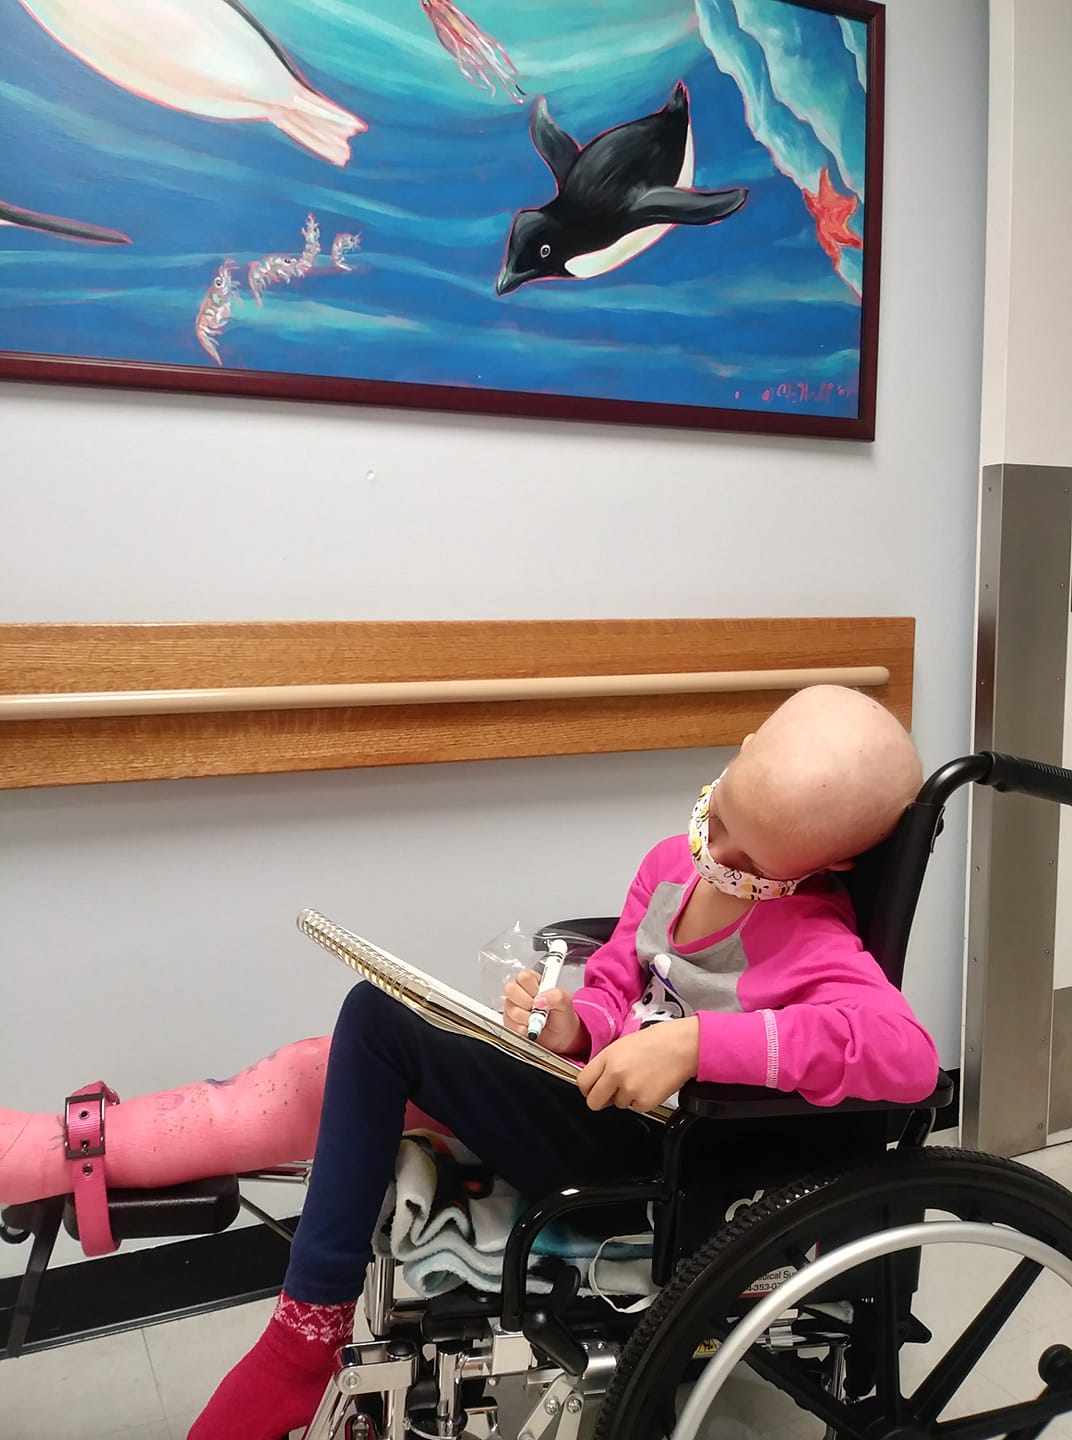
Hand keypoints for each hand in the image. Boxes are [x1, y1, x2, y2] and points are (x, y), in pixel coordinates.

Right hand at [503, 969, 584, 1054]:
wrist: (561, 1037)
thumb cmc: (561, 1016)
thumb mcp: (565, 1002)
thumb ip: (555, 996)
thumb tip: (539, 1000)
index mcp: (532, 981)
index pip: (523, 976)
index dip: (532, 987)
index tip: (540, 995)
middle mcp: (519, 992)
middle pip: (511, 989)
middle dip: (526, 1003)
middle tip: (538, 1009)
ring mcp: (512, 1007)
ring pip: (512, 1009)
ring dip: (528, 1018)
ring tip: (539, 1020)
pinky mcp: (509, 1022)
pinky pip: (511, 1025)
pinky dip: (524, 1029)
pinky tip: (532, 1028)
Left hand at [578, 1019, 699, 1112]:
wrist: (683, 1046)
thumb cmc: (658, 1041)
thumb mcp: (623, 1044)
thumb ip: (607, 1063)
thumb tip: (597, 1080)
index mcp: (608, 1057)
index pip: (583, 1082)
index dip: (588, 1088)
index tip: (593, 1089)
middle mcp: (615, 1074)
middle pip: (594, 1102)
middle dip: (601, 1100)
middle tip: (613, 1093)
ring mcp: (629, 1089)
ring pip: (618, 1104)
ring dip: (626, 1096)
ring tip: (642, 1078)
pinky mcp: (645, 1102)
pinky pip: (636, 1107)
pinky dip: (643, 1100)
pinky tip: (651, 1084)